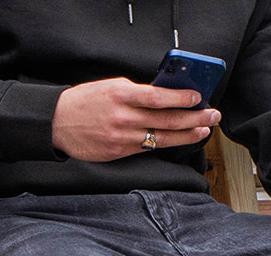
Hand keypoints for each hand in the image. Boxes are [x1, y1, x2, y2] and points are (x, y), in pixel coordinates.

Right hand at [52, 78, 220, 160]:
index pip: (159, 97)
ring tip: (204, 129)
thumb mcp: (110, 88)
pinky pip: (150, 148)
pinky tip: (181, 139)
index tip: (198, 97)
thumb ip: (136, 93)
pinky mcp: (122, 153)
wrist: (58, 123)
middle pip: (168, 119)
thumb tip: (165, 95)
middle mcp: (125, 118)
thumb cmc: (86, 102)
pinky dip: (168, 142)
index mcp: (121, 95)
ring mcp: (124, 138)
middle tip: (213, 115)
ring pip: (164, 138)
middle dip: (195, 117)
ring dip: (188, 134)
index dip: (182, 98)